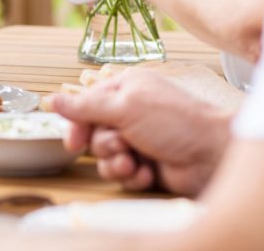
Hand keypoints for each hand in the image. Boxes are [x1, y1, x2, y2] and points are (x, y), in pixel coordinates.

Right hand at [52, 70, 231, 195]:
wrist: (212, 155)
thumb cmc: (175, 122)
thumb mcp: (126, 107)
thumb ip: (86, 106)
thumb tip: (52, 99)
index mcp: (126, 89)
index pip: (87, 104)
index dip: (78, 123)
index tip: (74, 141)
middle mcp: (130, 113)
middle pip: (94, 133)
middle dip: (104, 145)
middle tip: (119, 146)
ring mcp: (138, 139)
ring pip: (105, 156)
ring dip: (117, 163)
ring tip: (134, 162)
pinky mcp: (145, 164)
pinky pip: (122, 173)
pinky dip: (132, 175)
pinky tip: (147, 171)